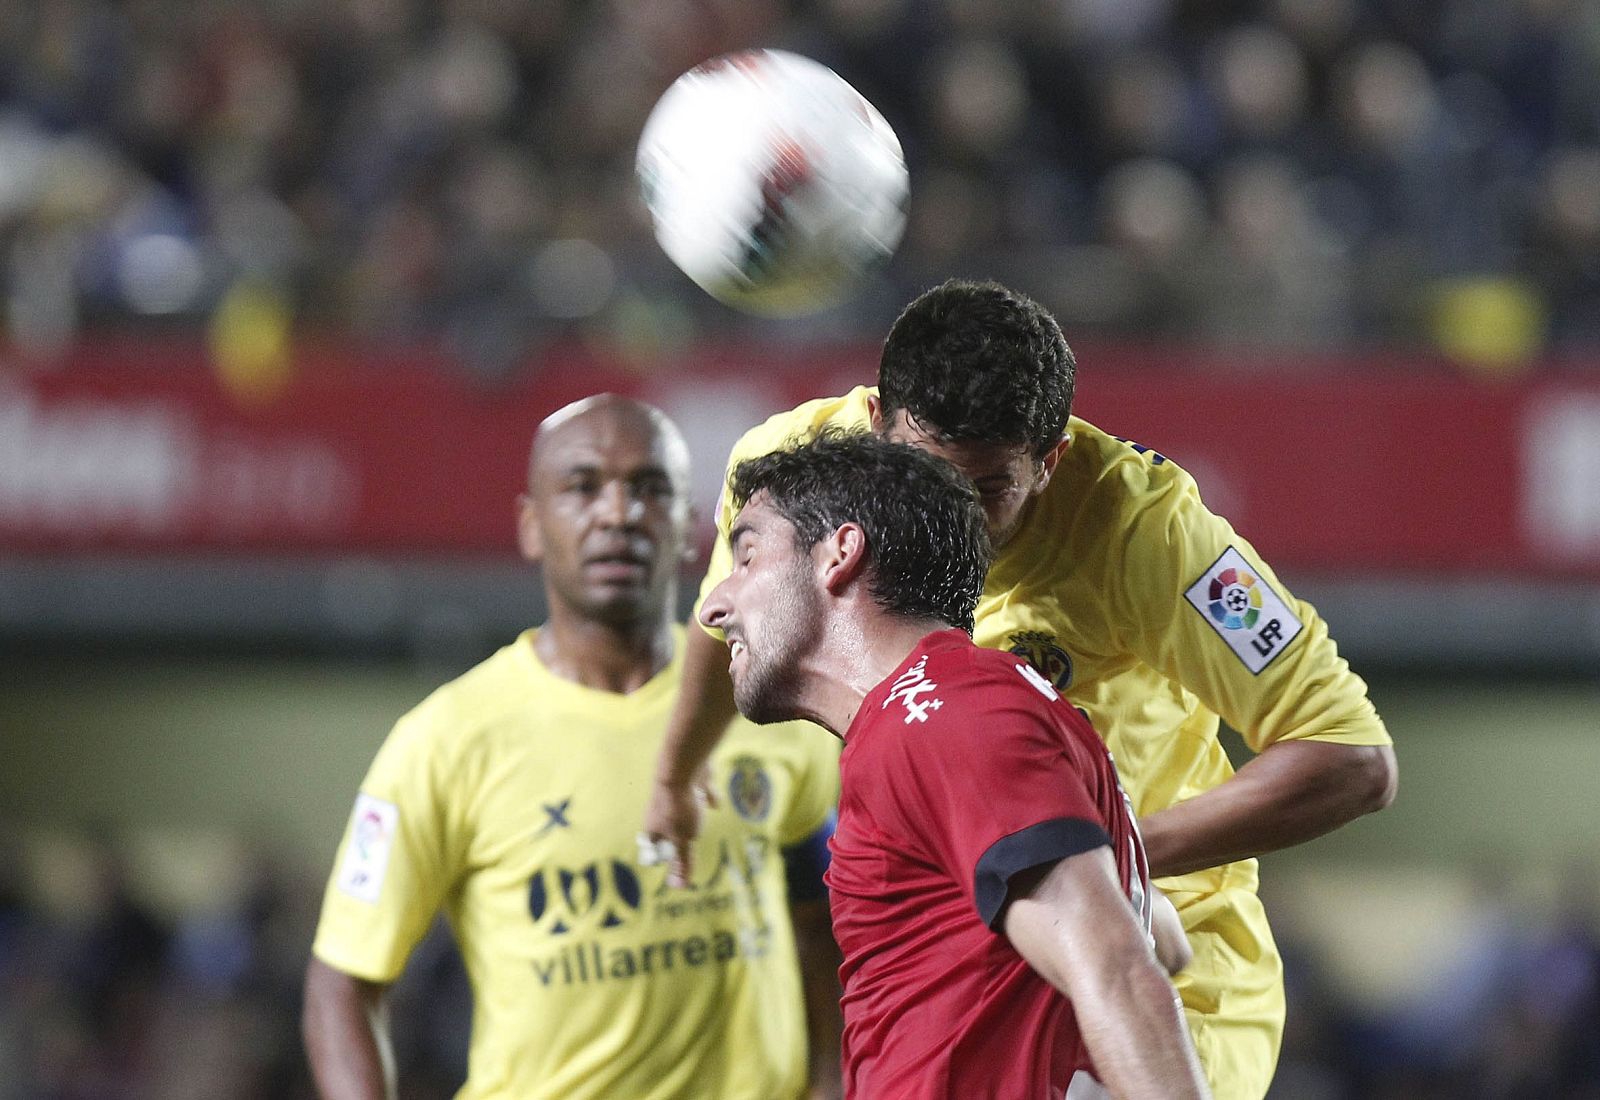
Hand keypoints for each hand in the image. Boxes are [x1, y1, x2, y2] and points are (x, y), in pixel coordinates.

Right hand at [642, 767, 715, 887]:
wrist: (683, 767)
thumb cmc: (679, 807)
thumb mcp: (684, 840)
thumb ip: (682, 862)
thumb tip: (678, 887)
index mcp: (653, 828)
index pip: (653, 848)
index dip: (660, 857)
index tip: (667, 864)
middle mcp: (660, 812)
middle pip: (666, 829)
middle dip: (675, 838)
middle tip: (682, 847)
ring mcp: (674, 796)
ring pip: (681, 810)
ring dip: (689, 818)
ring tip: (695, 827)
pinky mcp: (690, 783)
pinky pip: (699, 793)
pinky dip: (707, 797)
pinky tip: (715, 803)